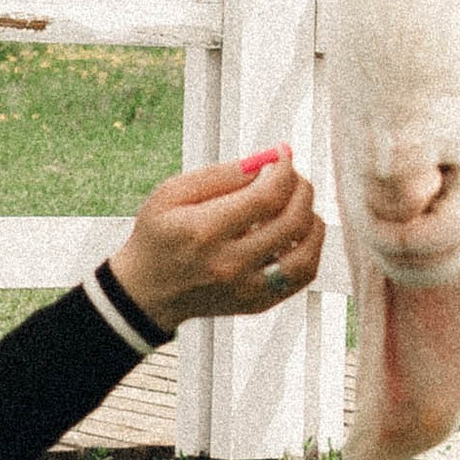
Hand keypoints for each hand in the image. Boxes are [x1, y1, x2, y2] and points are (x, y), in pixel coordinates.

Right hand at [110, 147, 325, 334]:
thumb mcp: (172, 193)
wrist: (147, 291)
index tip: (284, 156)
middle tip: (292, 177)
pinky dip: (310, 249)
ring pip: (306, 252)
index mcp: (205, 231)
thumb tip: (263, 163)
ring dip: (312, 220)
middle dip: (301, 189)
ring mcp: (246, 288)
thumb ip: (218, 175)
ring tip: (299, 205)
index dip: (285, 170)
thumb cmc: (157, 237)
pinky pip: (302, 277)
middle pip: (292, 221)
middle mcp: (229, 263)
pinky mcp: (256, 303)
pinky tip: (299, 233)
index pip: (266, 197)